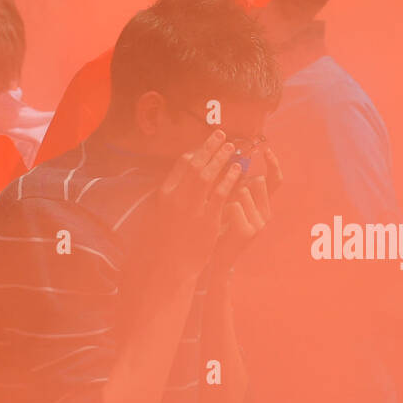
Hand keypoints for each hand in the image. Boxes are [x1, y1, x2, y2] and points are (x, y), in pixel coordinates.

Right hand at [152, 130, 243, 282]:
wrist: (170, 266)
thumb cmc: (168, 240)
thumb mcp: (165, 213)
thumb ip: (175, 194)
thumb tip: (186, 176)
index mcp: (165, 194)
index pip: (181, 164)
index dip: (197, 151)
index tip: (207, 144)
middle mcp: (176, 198)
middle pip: (195, 164)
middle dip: (210, 148)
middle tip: (222, 135)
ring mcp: (191, 208)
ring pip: (207, 175)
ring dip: (221, 159)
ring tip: (232, 148)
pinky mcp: (207, 220)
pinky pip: (221, 194)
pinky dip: (229, 179)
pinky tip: (237, 171)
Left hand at [213, 144, 281, 268]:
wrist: (215, 257)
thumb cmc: (220, 226)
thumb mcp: (230, 202)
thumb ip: (237, 185)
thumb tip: (236, 161)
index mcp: (263, 205)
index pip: (276, 180)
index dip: (274, 164)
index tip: (266, 150)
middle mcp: (266, 213)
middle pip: (259, 182)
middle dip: (241, 181)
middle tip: (226, 195)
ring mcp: (259, 223)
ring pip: (244, 191)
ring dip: (228, 194)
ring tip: (220, 210)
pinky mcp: (248, 231)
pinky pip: (235, 204)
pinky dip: (223, 207)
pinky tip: (218, 218)